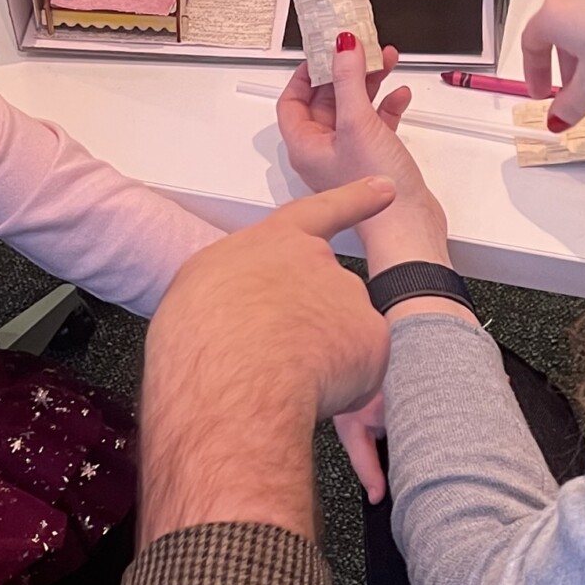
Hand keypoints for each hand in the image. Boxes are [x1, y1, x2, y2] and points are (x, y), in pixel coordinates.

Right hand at [141, 178, 396, 543]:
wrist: (233, 371)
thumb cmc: (202, 333)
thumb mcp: (199, 287)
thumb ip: (236, 284)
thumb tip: (243, 307)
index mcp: (272, 242)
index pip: (319, 212)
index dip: (353, 199)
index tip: (385, 190)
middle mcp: (318, 262)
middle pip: (326, 293)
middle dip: (309, 325)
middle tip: (271, 357)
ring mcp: (349, 297)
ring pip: (343, 336)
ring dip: (323, 358)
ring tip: (279, 378)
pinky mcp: (372, 339)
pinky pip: (362, 370)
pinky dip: (343, 387)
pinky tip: (309, 394)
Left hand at [278, 34, 452, 272]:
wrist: (410, 225)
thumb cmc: (376, 189)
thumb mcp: (358, 122)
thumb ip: (349, 79)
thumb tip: (342, 46)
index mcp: (305, 145)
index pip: (292, 101)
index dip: (306, 72)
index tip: (323, 50)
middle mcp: (324, 151)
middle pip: (326, 100)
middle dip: (345, 71)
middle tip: (359, 47)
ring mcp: (350, 155)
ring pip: (354, 108)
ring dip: (369, 83)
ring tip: (385, 60)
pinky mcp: (375, 159)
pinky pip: (376, 124)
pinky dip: (387, 106)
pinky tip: (399, 95)